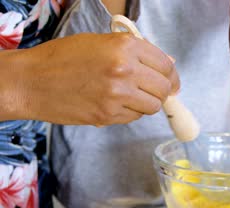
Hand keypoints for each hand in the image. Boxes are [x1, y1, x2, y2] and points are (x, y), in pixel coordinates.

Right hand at [2, 33, 179, 124]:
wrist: (31, 81)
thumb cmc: (63, 58)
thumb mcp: (101, 43)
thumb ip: (137, 52)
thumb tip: (168, 63)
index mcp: (125, 46)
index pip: (166, 65)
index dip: (172, 76)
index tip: (172, 82)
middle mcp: (125, 69)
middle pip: (164, 88)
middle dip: (162, 92)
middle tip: (152, 92)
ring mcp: (117, 94)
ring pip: (152, 106)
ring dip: (146, 103)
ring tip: (129, 97)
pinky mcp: (107, 115)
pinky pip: (134, 117)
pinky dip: (130, 112)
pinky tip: (114, 103)